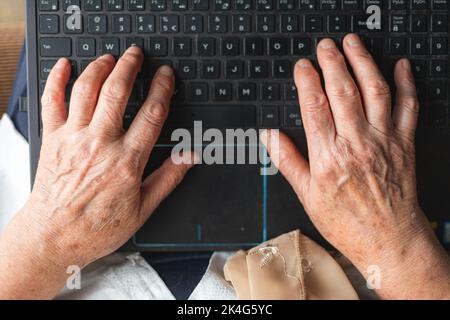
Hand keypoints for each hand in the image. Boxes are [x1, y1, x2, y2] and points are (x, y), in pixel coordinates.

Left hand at [0, 47, 194, 298]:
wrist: (53, 237)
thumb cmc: (97, 227)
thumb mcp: (142, 209)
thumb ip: (167, 178)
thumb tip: (189, 157)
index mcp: (127, 161)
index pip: (151, 115)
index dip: (161, 89)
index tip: (166, 75)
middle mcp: (100, 144)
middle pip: (117, 93)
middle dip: (129, 67)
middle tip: (136, 54)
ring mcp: (74, 139)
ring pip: (86, 91)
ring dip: (99, 68)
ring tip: (110, 57)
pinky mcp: (52, 140)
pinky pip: (52, 102)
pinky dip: (56, 80)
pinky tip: (64, 66)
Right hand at [261, 34, 449, 298]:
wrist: (388, 239)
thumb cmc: (346, 221)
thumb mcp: (307, 195)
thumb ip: (288, 161)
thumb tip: (270, 136)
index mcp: (328, 156)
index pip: (315, 107)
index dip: (307, 81)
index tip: (302, 66)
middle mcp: (356, 143)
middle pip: (343, 92)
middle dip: (332, 63)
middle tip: (325, 46)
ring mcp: (383, 140)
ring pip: (374, 91)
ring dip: (363, 63)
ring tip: (353, 44)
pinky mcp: (404, 143)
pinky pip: (409, 107)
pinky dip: (406, 84)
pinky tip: (400, 66)